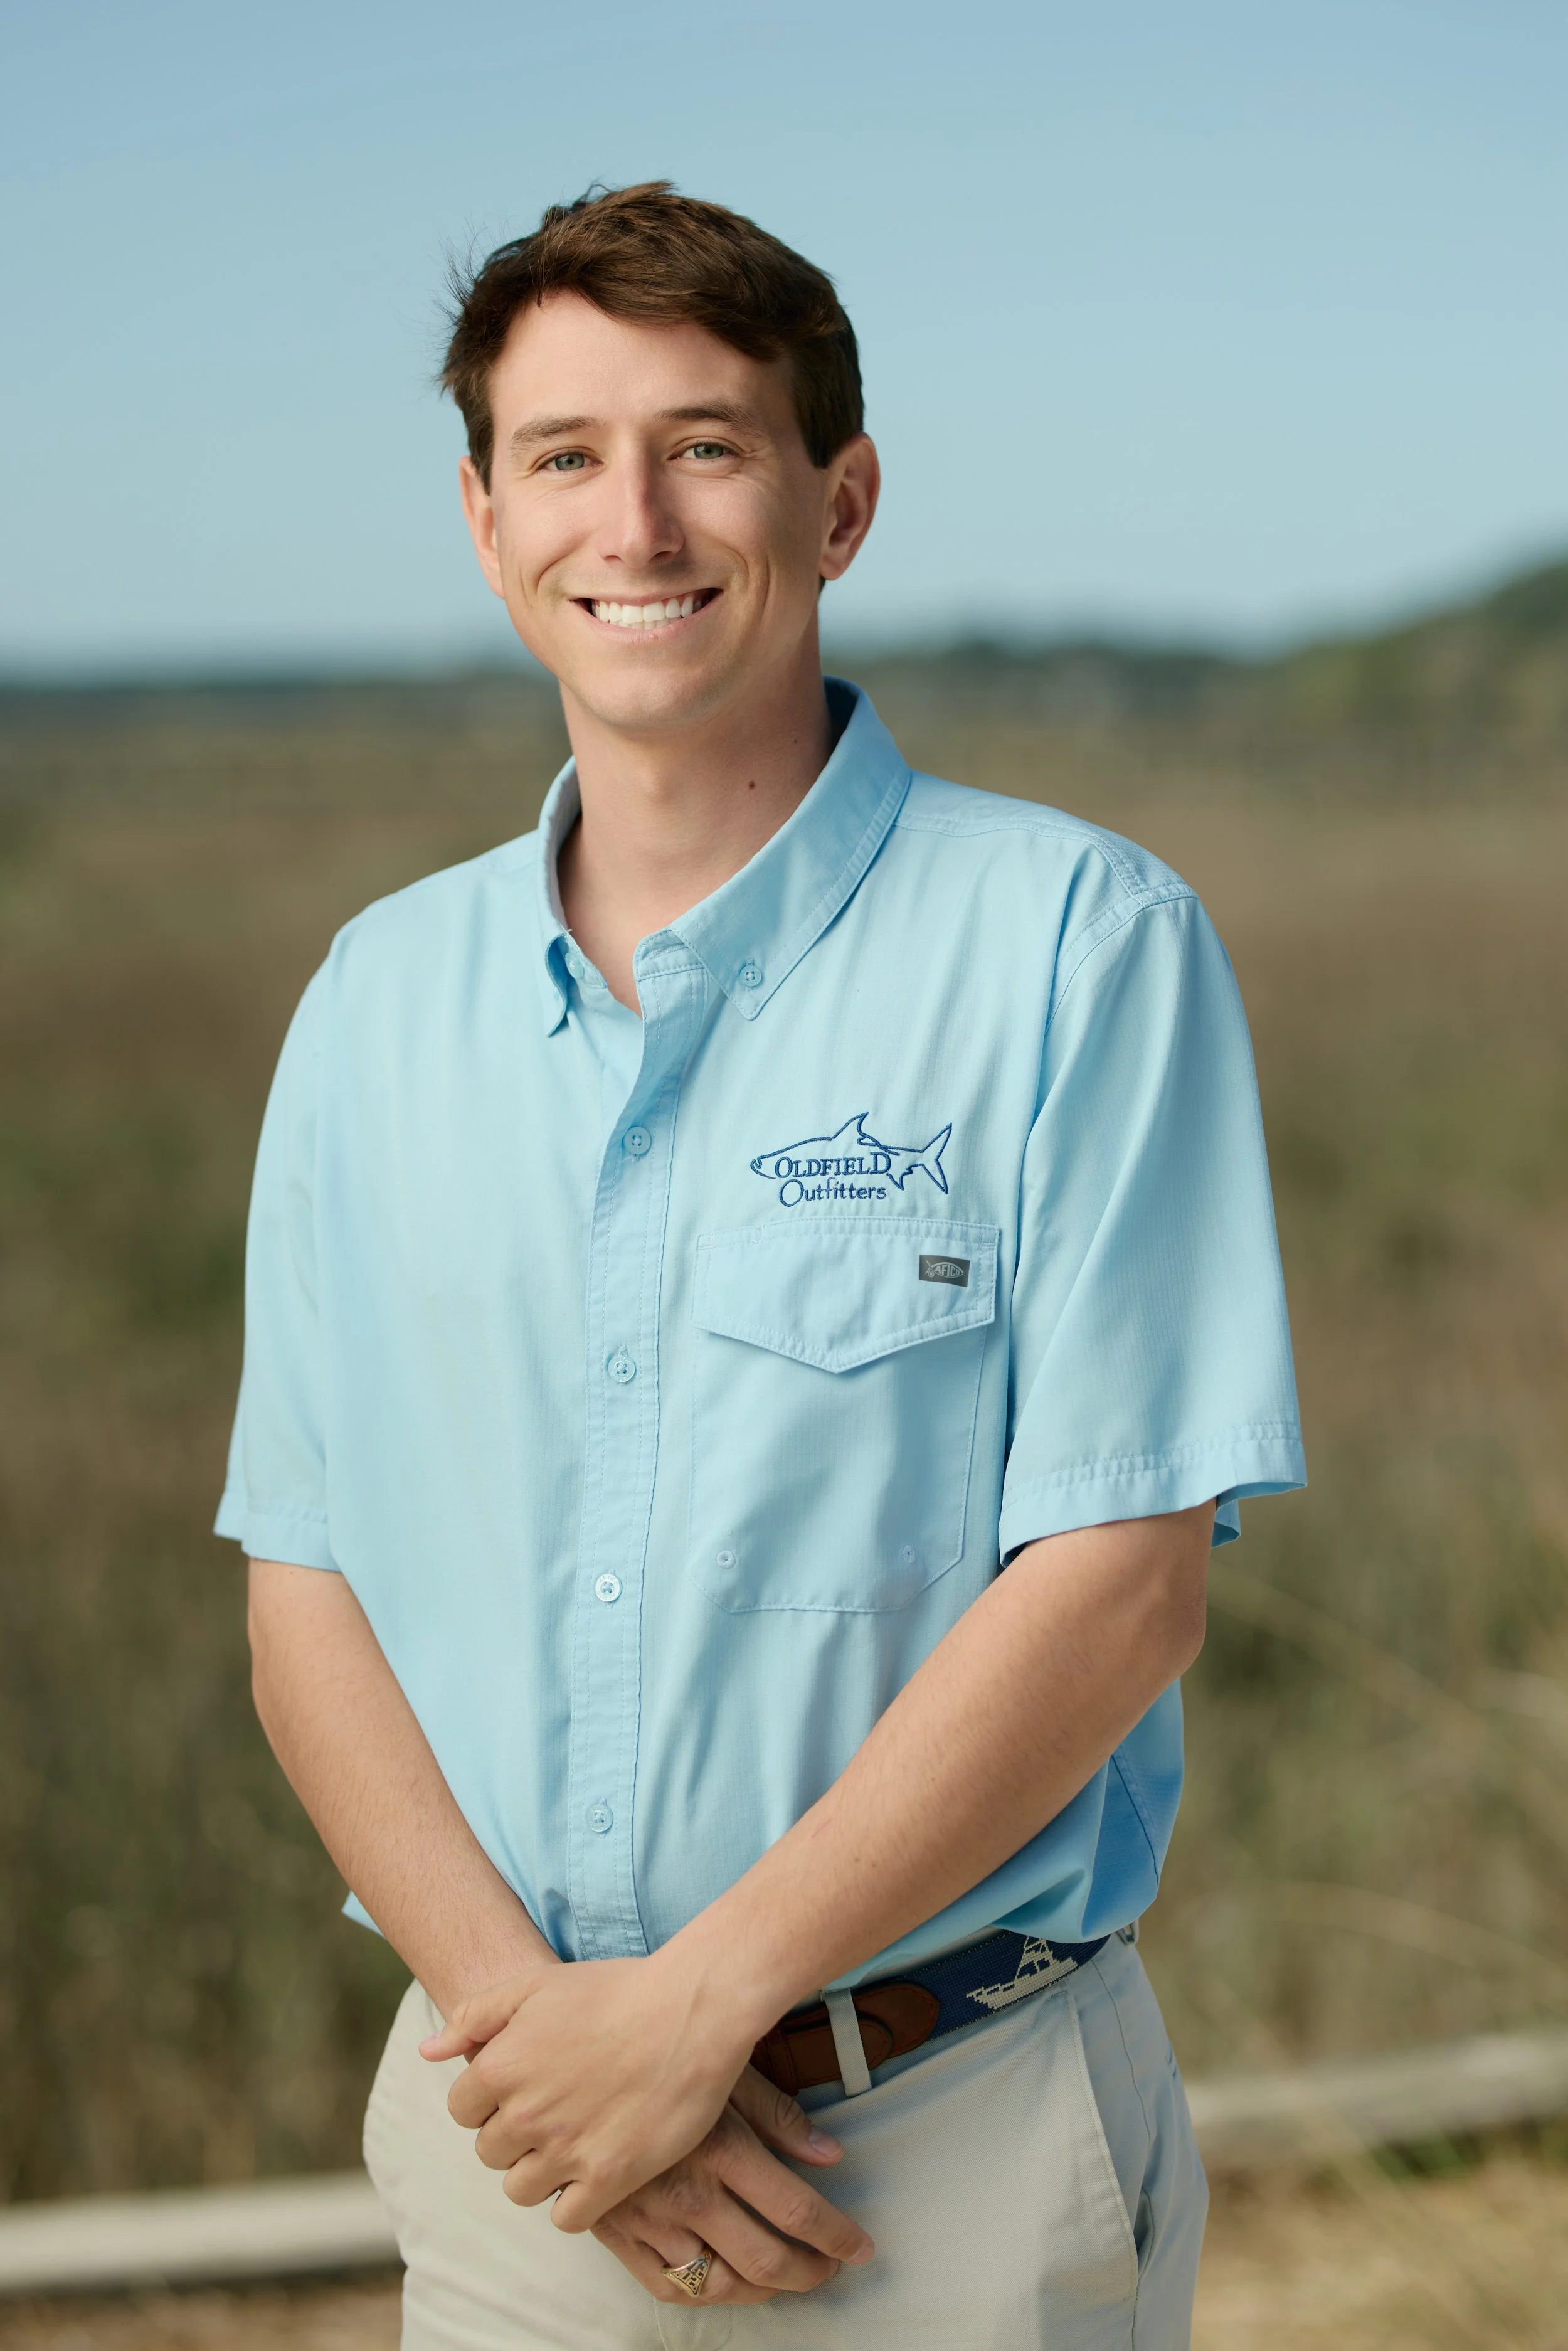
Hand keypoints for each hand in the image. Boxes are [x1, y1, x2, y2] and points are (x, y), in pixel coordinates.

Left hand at [421, 1947, 765, 2229]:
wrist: (691, 2010)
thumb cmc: (616, 1989)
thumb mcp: (537, 1984)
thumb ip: (476, 2016)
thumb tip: (428, 2051)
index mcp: (501, 2066)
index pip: (462, 2110)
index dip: (491, 2099)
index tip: (525, 2086)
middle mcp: (525, 2114)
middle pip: (490, 2152)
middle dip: (514, 2135)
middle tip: (555, 2111)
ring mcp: (566, 2150)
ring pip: (521, 2189)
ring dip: (540, 2171)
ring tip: (573, 2142)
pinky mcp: (609, 2177)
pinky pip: (566, 2218)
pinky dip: (575, 2202)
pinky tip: (596, 2170)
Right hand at [591, 2068, 874, 2304]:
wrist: (574, 2060)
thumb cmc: (659, 2053)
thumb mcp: (727, 2069)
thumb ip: (780, 2116)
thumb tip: (831, 2155)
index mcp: (720, 2146)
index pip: (796, 2212)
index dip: (836, 2237)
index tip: (859, 2249)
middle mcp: (686, 2190)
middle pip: (763, 2259)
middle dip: (807, 2273)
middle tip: (829, 2269)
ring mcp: (648, 2217)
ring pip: (717, 2283)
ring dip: (760, 2290)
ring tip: (784, 2277)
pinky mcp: (615, 2231)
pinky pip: (667, 2286)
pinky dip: (703, 2294)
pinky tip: (725, 2280)